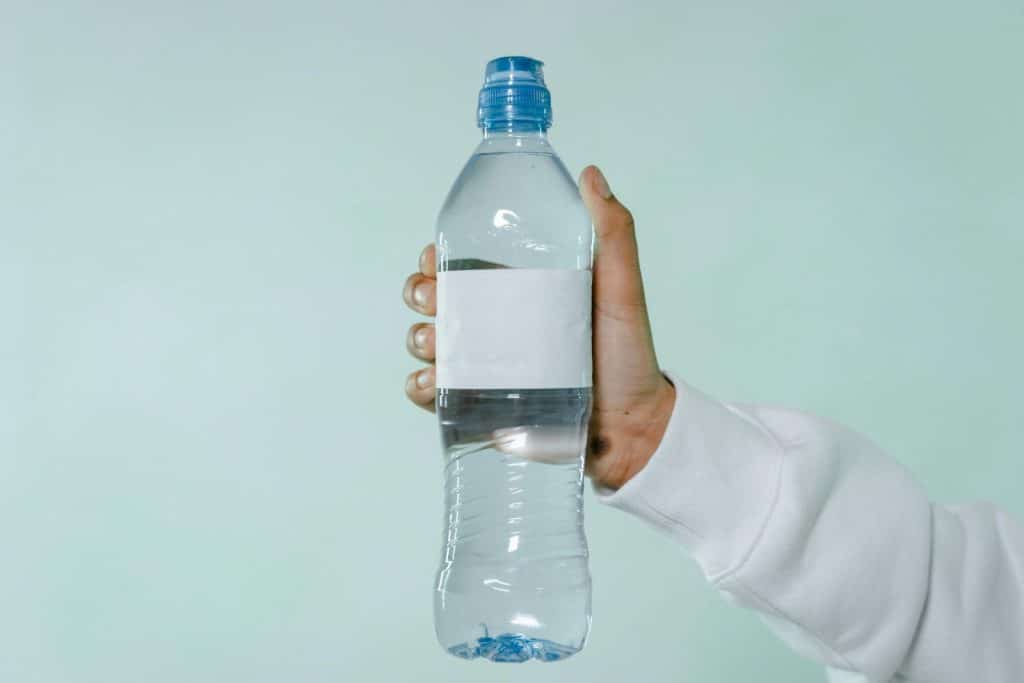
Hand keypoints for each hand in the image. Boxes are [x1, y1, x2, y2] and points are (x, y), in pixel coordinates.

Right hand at [402, 165, 674, 490]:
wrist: (631, 427)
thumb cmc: (628, 356)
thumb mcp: (622, 289)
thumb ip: (614, 233)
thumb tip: (591, 174)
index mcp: (516, 291)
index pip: (460, 264)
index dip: (436, 258)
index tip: (435, 258)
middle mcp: (494, 326)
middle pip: (433, 299)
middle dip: (420, 293)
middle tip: (435, 299)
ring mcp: (483, 367)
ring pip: (426, 344)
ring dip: (418, 338)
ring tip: (437, 345)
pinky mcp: (477, 407)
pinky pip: (433, 393)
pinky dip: (421, 386)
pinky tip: (434, 383)